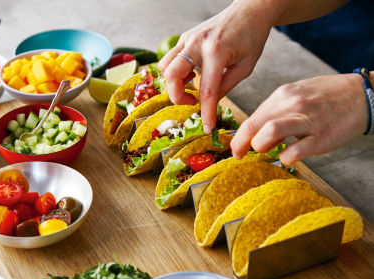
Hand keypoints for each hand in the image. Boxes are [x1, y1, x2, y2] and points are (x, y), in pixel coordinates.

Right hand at [157, 1, 274, 132]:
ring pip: (165, 67)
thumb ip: (226, 86)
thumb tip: (210, 104)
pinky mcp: (184, 37)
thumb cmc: (252, 37)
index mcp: (216, 52)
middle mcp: (197, 43)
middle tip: (192, 103)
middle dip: (177, 96)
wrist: (249, 10)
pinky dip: (176, 71)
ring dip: (174, 83)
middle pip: (171, 76)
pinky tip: (192, 74)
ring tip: (192, 86)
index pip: (207, 90)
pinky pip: (170, 59)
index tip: (207, 129)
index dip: (206, 113)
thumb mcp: (246, 66)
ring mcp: (187, 38)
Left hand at [230, 74, 368, 164]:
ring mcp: (307, 120)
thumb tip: (257, 129)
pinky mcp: (321, 136)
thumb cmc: (328, 96)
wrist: (363, 94)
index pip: (252, 117)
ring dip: (260, 146)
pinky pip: (296, 150)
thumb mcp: (297, 93)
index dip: (239, 135)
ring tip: (265, 151)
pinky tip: (288, 158)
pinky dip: (286, 158)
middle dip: (240, 143)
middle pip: (255, 125)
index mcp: (283, 95)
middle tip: (238, 155)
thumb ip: (276, 110)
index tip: (235, 147)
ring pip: (270, 132)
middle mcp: (292, 105)